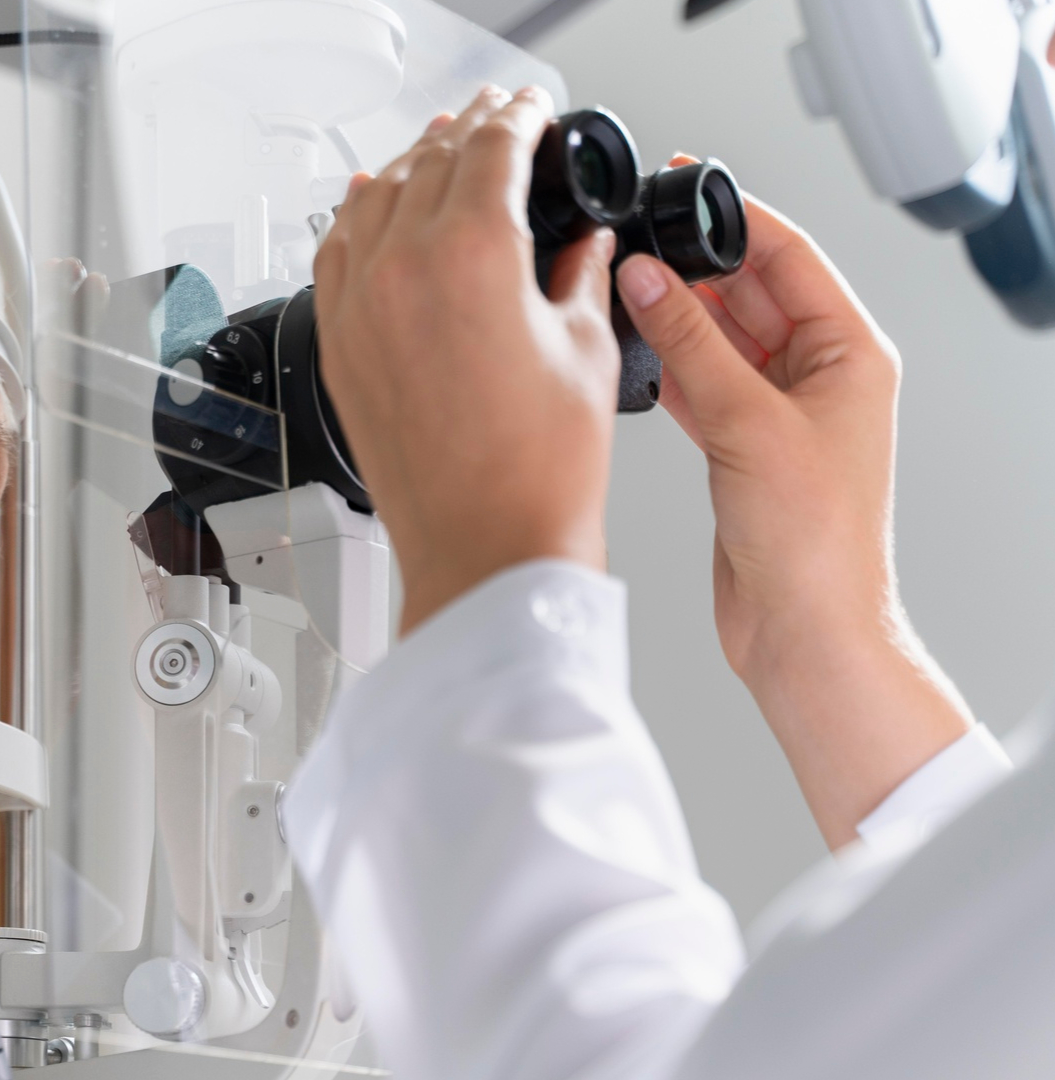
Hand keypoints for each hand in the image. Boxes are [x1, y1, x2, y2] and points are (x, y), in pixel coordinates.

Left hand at [314, 86, 622, 634]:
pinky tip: (370, 201)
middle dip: (471, 131)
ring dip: (413, 163)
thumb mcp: (586, 348)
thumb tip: (582, 241)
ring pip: (376, 197)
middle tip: (498, 119)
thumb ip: (581, 272)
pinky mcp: (339, 343)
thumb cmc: (536, 471)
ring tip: (442, 149)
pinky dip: (357, 215)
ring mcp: (359, 306)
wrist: (484, 546)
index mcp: (472, 254)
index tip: (534, 109)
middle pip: (432, 161)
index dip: (520, 116)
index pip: (493, 146)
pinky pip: (335, 251)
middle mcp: (401, 268)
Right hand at [618, 176, 972, 847]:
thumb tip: (648, 276)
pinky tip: (633, 351)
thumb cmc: (815, 543)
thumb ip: (693, 344)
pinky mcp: (742, 446)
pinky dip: (668, 365)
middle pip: (750, 292)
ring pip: (719, 337)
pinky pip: (701, 383)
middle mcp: (820, 376)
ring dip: (675, 316)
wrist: (804, 630)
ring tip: (623, 292)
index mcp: (851, 353)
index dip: (737, 216)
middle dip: (694, 266)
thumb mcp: (748, 424)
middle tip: (636, 244)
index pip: (790, 255)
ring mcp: (779, 412)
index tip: (687, 183)